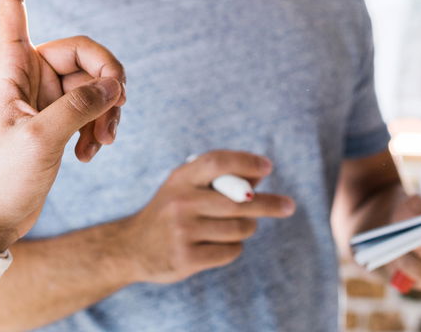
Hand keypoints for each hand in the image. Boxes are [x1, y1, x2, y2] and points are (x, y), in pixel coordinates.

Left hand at [0, 0, 127, 250]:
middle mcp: (25, 73)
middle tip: (117, 110)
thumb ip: (81, 106)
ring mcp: (43, 94)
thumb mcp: (41, 140)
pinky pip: (93, 104)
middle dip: (107, 79)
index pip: (11, 6)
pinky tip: (95, 152)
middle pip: (83, 51)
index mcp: (6, 68)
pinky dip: (101, 124)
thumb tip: (114, 86)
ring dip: (108, 110)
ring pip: (95, 80)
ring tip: (103, 143)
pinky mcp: (56, 116)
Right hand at [117, 151, 295, 284]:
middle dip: (270, 204)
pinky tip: (219, 244)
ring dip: (248, 228)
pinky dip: (233, 247)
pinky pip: (231, 251)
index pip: (218, 162)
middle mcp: (181, 203)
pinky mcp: (186, 258)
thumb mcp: (184, 187)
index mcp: (181, 178)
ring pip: (240, 228)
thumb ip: (217, 179)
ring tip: (239, 227)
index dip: (246, 162)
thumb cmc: (171, 211)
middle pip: (241, 202)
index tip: (267, 168)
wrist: (132, 248)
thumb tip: (259, 176)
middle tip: (288, 206)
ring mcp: (182, 232)